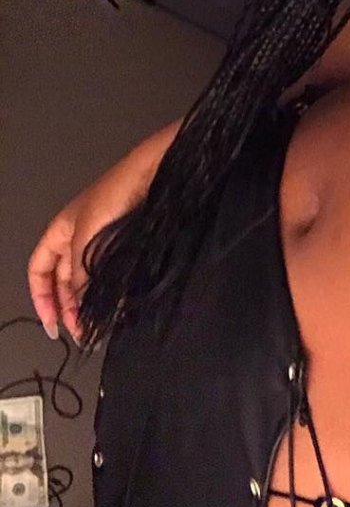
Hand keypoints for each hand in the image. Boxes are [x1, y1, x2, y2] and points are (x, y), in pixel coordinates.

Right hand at [27, 132, 168, 344]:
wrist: (153, 174)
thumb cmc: (115, 194)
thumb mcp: (85, 239)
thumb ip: (78, 274)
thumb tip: (79, 305)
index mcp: (60, 231)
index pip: (39, 271)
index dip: (41, 298)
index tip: (52, 324)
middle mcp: (79, 238)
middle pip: (65, 281)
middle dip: (69, 308)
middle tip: (81, 332)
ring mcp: (104, 241)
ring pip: (90, 281)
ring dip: (92, 305)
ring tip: (100, 326)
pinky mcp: (127, 245)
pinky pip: (114, 275)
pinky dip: (114, 293)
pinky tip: (120, 308)